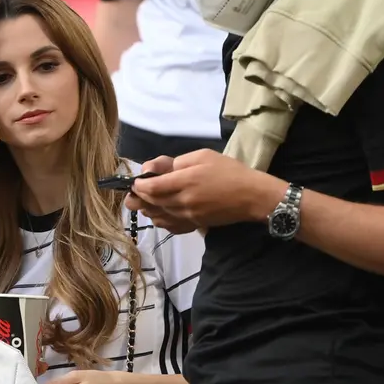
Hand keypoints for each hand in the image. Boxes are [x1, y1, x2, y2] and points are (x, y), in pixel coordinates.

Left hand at [128, 150, 278, 229]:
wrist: (251, 196)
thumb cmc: (229, 171)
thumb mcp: (202, 156)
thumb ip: (177, 162)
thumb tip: (157, 170)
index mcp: (185, 181)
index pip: (151, 187)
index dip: (139, 185)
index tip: (135, 181)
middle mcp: (183, 201)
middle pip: (152, 203)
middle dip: (138, 198)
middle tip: (132, 193)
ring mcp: (189, 216)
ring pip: (158, 216)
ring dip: (148, 209)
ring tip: (143, 202)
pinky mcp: (195, 225)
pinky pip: (171, 227)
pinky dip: (161, 221)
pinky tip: (159, 214)